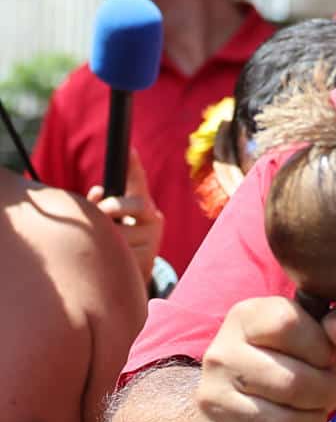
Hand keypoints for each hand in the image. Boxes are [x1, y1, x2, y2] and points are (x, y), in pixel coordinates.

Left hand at [88, 149, 164, 284]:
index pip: (139, 182)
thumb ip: (102, 204)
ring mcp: (153, 238)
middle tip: (102, 212)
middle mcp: (153, 218)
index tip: (130, 149)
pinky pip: (122, 252)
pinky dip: (110, 254)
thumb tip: (97, 191)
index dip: (134, 166)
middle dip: (114, 206)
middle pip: (136, 204)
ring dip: (106, 236)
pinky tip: (112, 257)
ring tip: (102, 243)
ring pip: (122, 231)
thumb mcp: (114, 219)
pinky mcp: (147, 258)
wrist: (133, 272)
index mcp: (143, 205)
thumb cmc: (118, 237)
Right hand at [193, 296, 335, 421]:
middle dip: (325, 394)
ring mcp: (210, 397)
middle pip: (292, 383)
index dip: (322, 348)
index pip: (288, 326)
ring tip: (312, 417)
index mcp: (247, 317)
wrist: (250, 406)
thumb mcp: (331, 344)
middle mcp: (220, 354)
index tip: (327, 358)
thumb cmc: (299, 367)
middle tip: (325, 395)